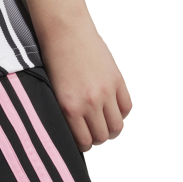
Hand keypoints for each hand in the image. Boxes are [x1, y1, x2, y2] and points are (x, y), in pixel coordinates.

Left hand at [38, 21, 132, 151]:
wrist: (66, 34)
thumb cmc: (56, 63)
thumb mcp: (55, 96)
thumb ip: (67, 116)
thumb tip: (78, 134)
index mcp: (70, 110)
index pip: (84, 142)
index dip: (85, 146)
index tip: (83, 142)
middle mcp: (90, 103)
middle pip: (102, 137)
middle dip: (98, 139)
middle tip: (93, 132)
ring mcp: (106, 92)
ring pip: (117, 126)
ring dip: (112, 130)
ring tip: (105, 124)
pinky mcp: (118, 80)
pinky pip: (127, 107)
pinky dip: (122, 113)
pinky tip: (113, 110)